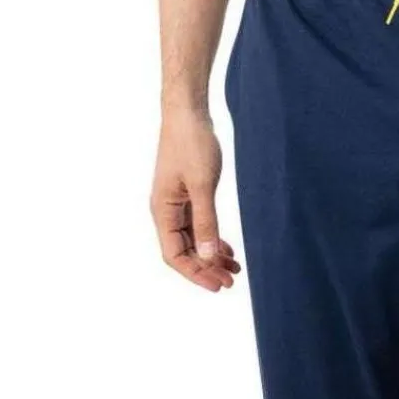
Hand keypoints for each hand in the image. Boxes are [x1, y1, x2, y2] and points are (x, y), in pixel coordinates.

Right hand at [150, 107, 240, 291]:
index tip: (218, 285)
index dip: (195, 274)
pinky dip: (213, 240)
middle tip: (232, 281)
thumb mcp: (203, 186)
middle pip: (184, 252)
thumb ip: (207, 222)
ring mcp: (176, 205)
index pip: (174, 255)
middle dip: (207, 268)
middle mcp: (166, 212)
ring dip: (212, 257)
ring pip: (193, 241)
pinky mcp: (187, 197)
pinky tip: (228, 249)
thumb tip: (208, 257)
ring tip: (235, 269)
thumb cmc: (192, 144)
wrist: (187, 113)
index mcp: (162, 211)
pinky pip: (198, 227)